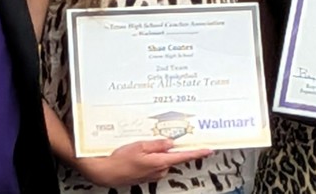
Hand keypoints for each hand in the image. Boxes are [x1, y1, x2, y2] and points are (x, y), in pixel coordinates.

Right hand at [75, 138, 212, 186]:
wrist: (107, 173)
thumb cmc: (120, 160)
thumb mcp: (139, 145)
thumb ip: (157, 144)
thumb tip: (170, 142)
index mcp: (160, 161)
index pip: (184, 156)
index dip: (197, 152)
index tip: (208, 150)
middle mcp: (159, 170)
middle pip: (172, 156)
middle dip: (167, 147)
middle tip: (155, 140)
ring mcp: (154, 174)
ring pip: (163, 160)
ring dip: (157, 153)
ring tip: (140, 148)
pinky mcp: (148, 176)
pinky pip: (155, 164)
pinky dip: (151, 158)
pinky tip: (139, 155)